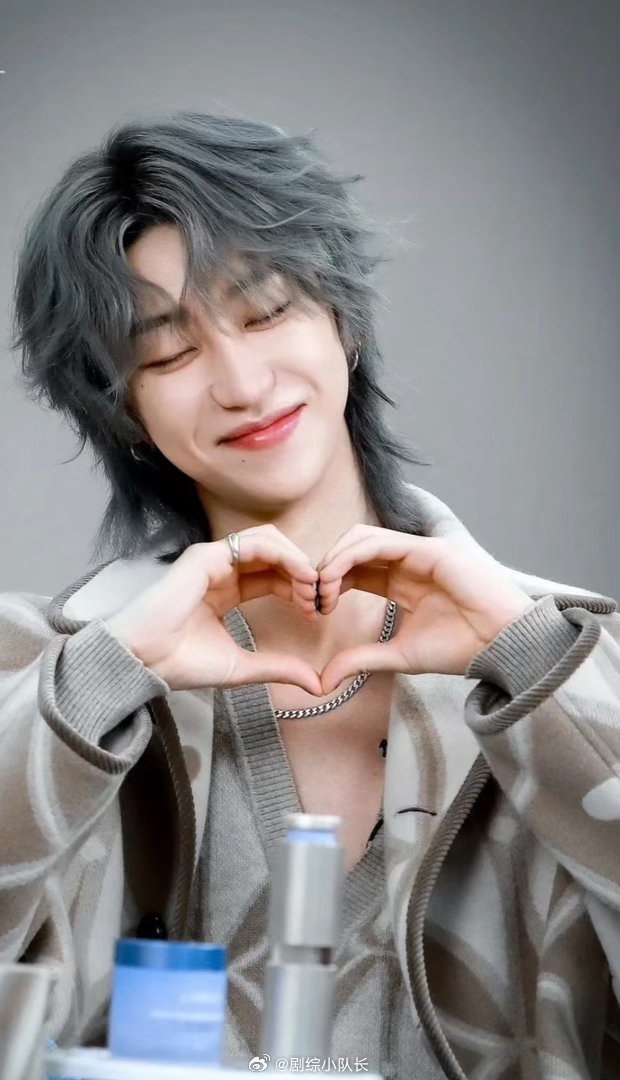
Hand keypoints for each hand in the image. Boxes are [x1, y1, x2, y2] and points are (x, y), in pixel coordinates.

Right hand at [105, 525, 321, 693]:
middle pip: (276, 555)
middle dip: (303, 573)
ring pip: (268, 540)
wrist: (143, 662)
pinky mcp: (206, 556)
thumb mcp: (243, 667)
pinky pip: (253, 543)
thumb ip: (279, 669)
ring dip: (296, 559)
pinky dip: (283, 554)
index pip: (273, 576)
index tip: (317, 612)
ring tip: (311, 586)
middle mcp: (221, 570)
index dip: (299, 589)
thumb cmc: (181, 664)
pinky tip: (299, 576)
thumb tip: (318, 685)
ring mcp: (213, 560)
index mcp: (227, 591)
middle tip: (319, 599)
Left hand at [317, 525, 533, 691]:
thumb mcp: (399, 656)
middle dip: (325, 568)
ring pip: (361, 538)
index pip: (355, 569)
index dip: (329, 583)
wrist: (501, 648)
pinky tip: (336, 580)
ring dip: (333, 559)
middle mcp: (409, 561)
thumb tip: (323, 680)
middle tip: (311, 599)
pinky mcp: (429, 548)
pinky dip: (350, 556)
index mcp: (402, 581)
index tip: (314, 610)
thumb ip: (361, 660)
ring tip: (322, 590)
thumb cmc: (460, 650)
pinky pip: (379, 542)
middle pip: (353, 548)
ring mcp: (419, 551)